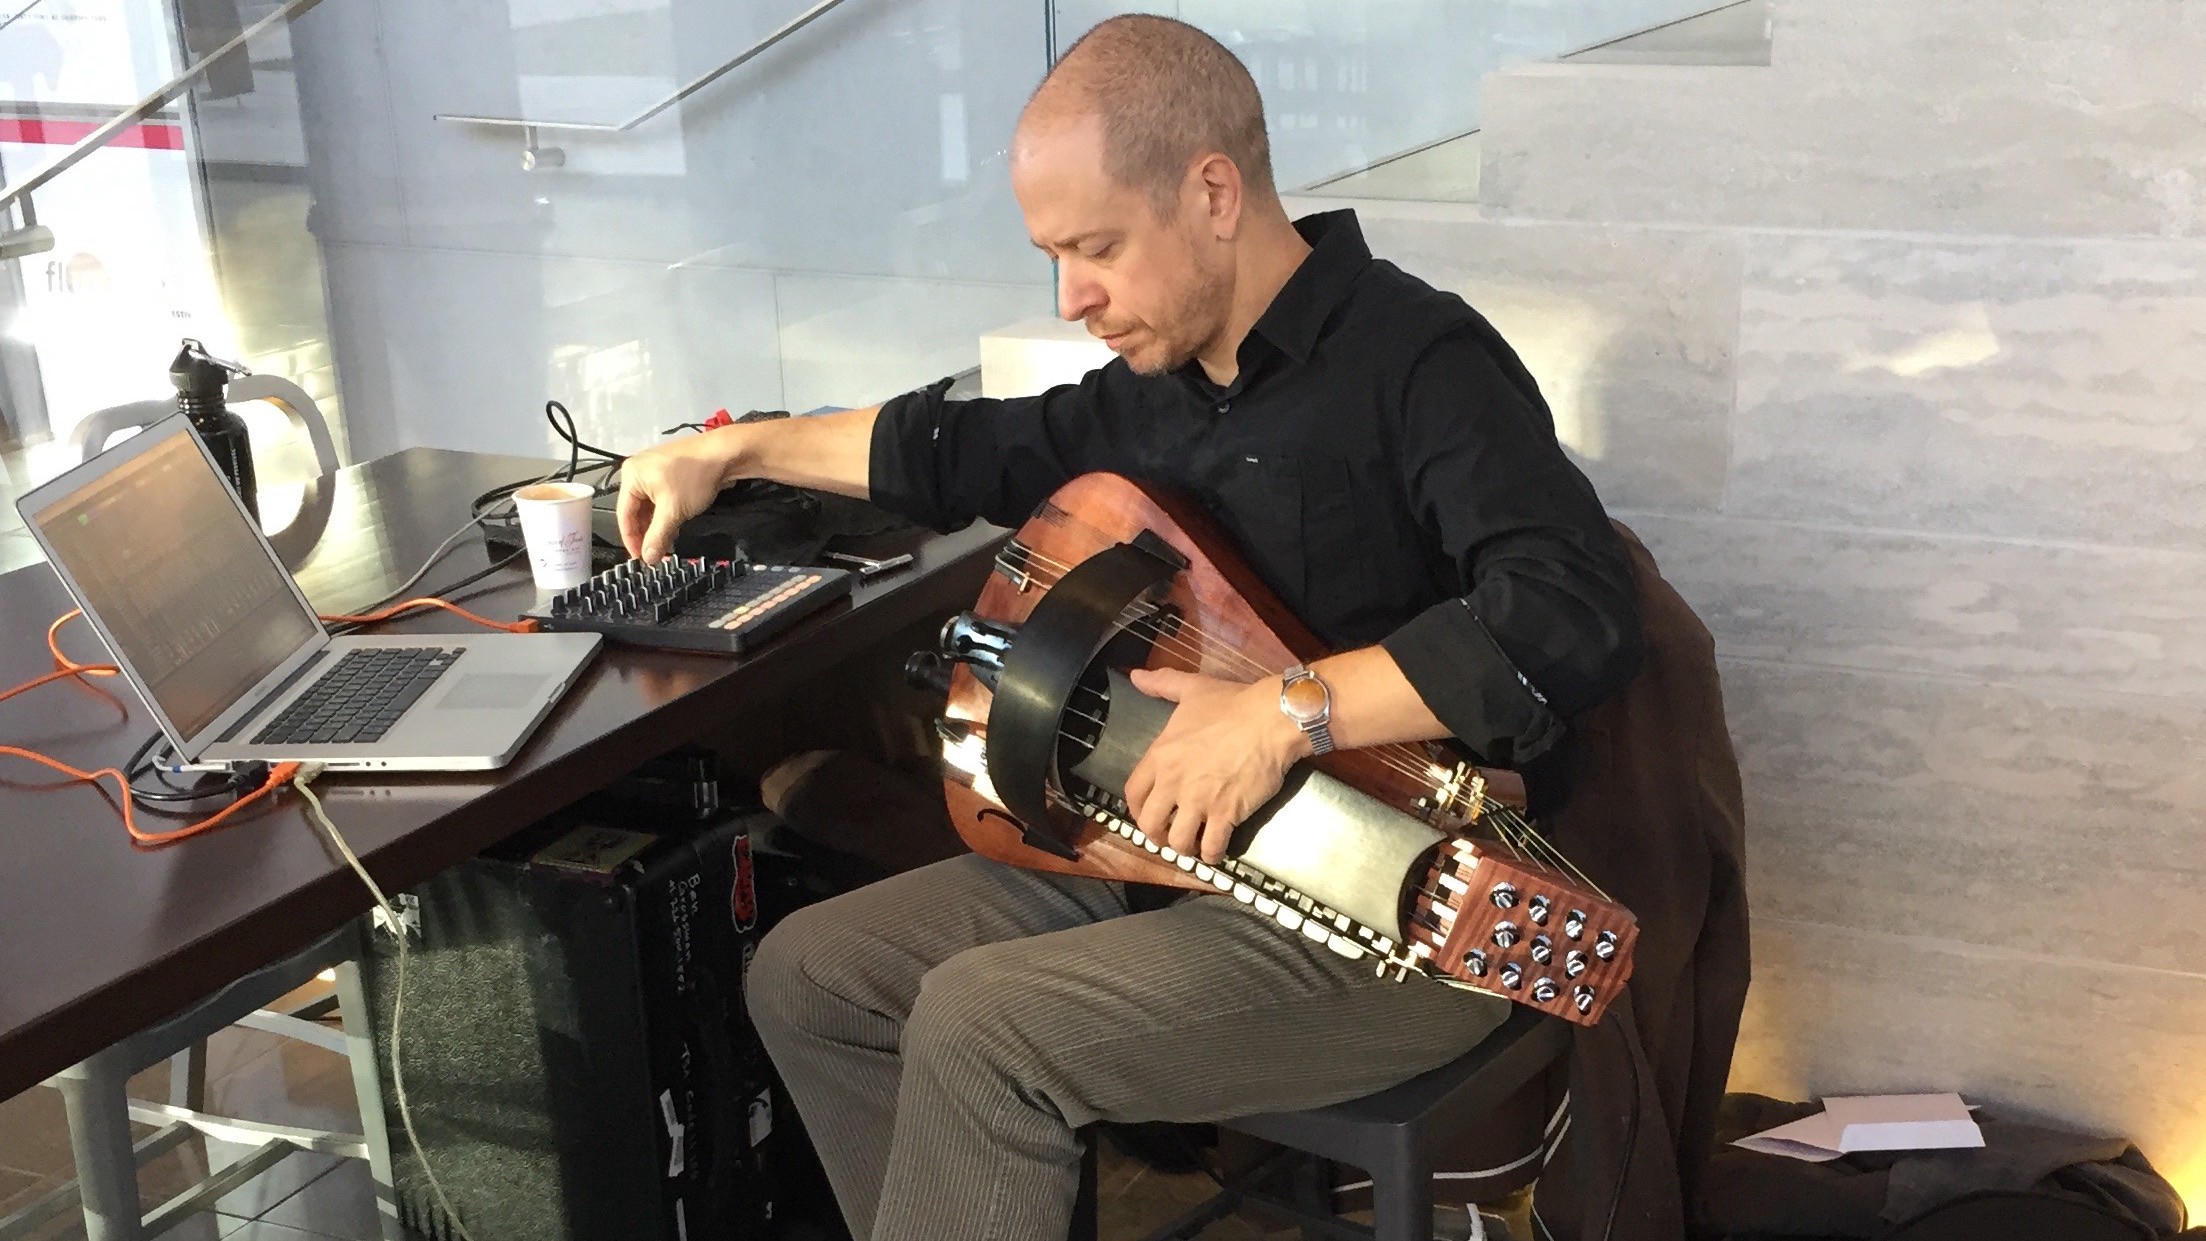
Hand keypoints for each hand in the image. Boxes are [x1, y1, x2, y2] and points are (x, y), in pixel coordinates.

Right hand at [616, 431, 744, 562]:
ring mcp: (655, 470)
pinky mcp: (670, 472)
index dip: (631, 539)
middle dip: (646, 532)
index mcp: (631, 475)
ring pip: (650, 505)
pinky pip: (661, 498)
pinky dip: (665, 513)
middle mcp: (638, 470)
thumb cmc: (694, 478)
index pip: (624, 514)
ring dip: (657, 525)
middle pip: (636, 510)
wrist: (725, 454)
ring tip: (665, 543)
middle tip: (654, 553)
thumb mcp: (673, 511)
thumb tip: (649, 559)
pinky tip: (673, 527)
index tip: (640, 558)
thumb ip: (658, 537)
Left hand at [1120, 667, 1307, 863]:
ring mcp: (1199, 801)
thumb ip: (1162, 684)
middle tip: (1170, 835)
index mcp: (1161, 755)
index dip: (1137, 809)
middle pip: (1150, 823)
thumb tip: (1136, 676)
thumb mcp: (1192, 688)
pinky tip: (1216, 852)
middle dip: (1157, 835)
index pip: (1133, 792)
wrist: (1271, 719)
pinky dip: (1212, 855)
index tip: (1148, 814)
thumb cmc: (1233, 704)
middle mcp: (1174, 782)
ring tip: (1193, 845)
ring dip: (1184, 848)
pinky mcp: (1226, 815)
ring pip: (1178, 841)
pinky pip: (1211, 847)